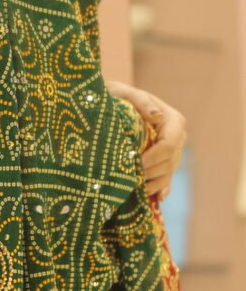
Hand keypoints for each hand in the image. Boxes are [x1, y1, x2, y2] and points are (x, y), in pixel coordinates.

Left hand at [106, 79, 186, 201]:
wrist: (113, 101)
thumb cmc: (117, 95)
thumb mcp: (125, 92)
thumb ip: (141, 101)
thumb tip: (157, 117)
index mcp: (173, 120)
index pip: (170, 145)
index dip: (154, 157)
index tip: (136, 163)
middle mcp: (177, 136)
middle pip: (170, 162)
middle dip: (151, 172)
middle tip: (130, 179)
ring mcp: (173, 150)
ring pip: (168, 172)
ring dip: (154, 183)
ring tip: (137, 190)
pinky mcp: (164, 160)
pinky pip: (166, 177)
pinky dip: (160, 188)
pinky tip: (156, 198)